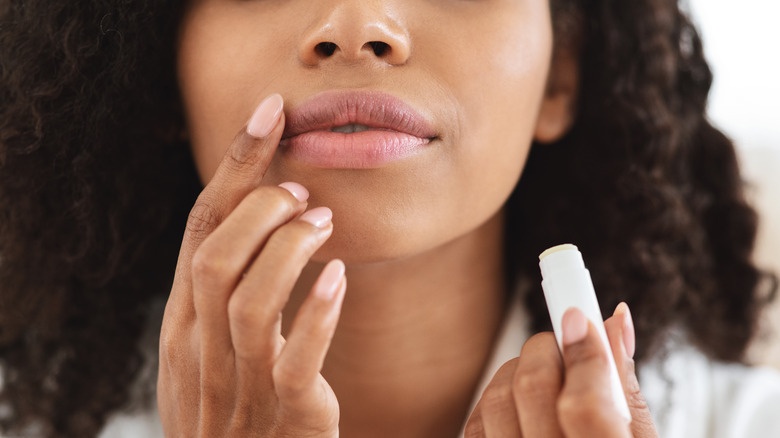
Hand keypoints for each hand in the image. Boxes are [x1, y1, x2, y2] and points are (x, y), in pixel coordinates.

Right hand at [157, 94, 343, 436]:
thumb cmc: (233, 409)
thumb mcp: (210, 348)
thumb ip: (222, 293)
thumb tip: (257, 221)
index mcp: (184, 323)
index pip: (200, 230)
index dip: (234, 166)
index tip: (269, 112)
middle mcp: (202, 349)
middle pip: (215, 257)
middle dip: (258, 208)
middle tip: (301, 192)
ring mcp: (240, 384)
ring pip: (248, 302)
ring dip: (288, 250)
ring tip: (323, 223)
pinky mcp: (287, 415)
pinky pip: (294, 361)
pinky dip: (317, 314)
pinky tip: (340, 278)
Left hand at [465, 303, 658, 436]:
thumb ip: (623, 387)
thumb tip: (614, 320)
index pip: (586, 407)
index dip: (583, 354)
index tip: (581, 315)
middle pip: (531, 391)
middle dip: (546, 349)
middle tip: (565, 340)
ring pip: (496, 401)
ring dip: (517, 372)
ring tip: (544, 376)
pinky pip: (474, 425)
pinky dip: (494, 402)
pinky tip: (519, 406)